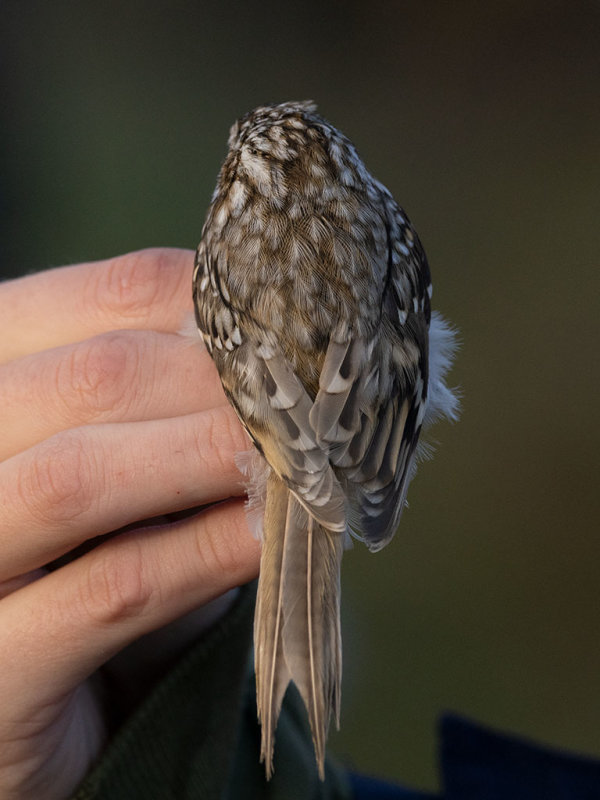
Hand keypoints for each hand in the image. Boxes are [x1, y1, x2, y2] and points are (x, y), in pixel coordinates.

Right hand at [0, 249, 259, 798]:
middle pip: (88, 380)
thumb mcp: (133, 471)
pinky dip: (201, 555)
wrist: (55, 710)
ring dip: (207, 457)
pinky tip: (264, 538)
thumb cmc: (97, 566)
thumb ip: (177, 411)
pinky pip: (107, 590)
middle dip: (217, 385)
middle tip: (312, 402)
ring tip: (298, 460)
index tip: (287, 333)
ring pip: (75, 476)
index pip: (92, 305)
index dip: (198, 308)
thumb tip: (285, 366)